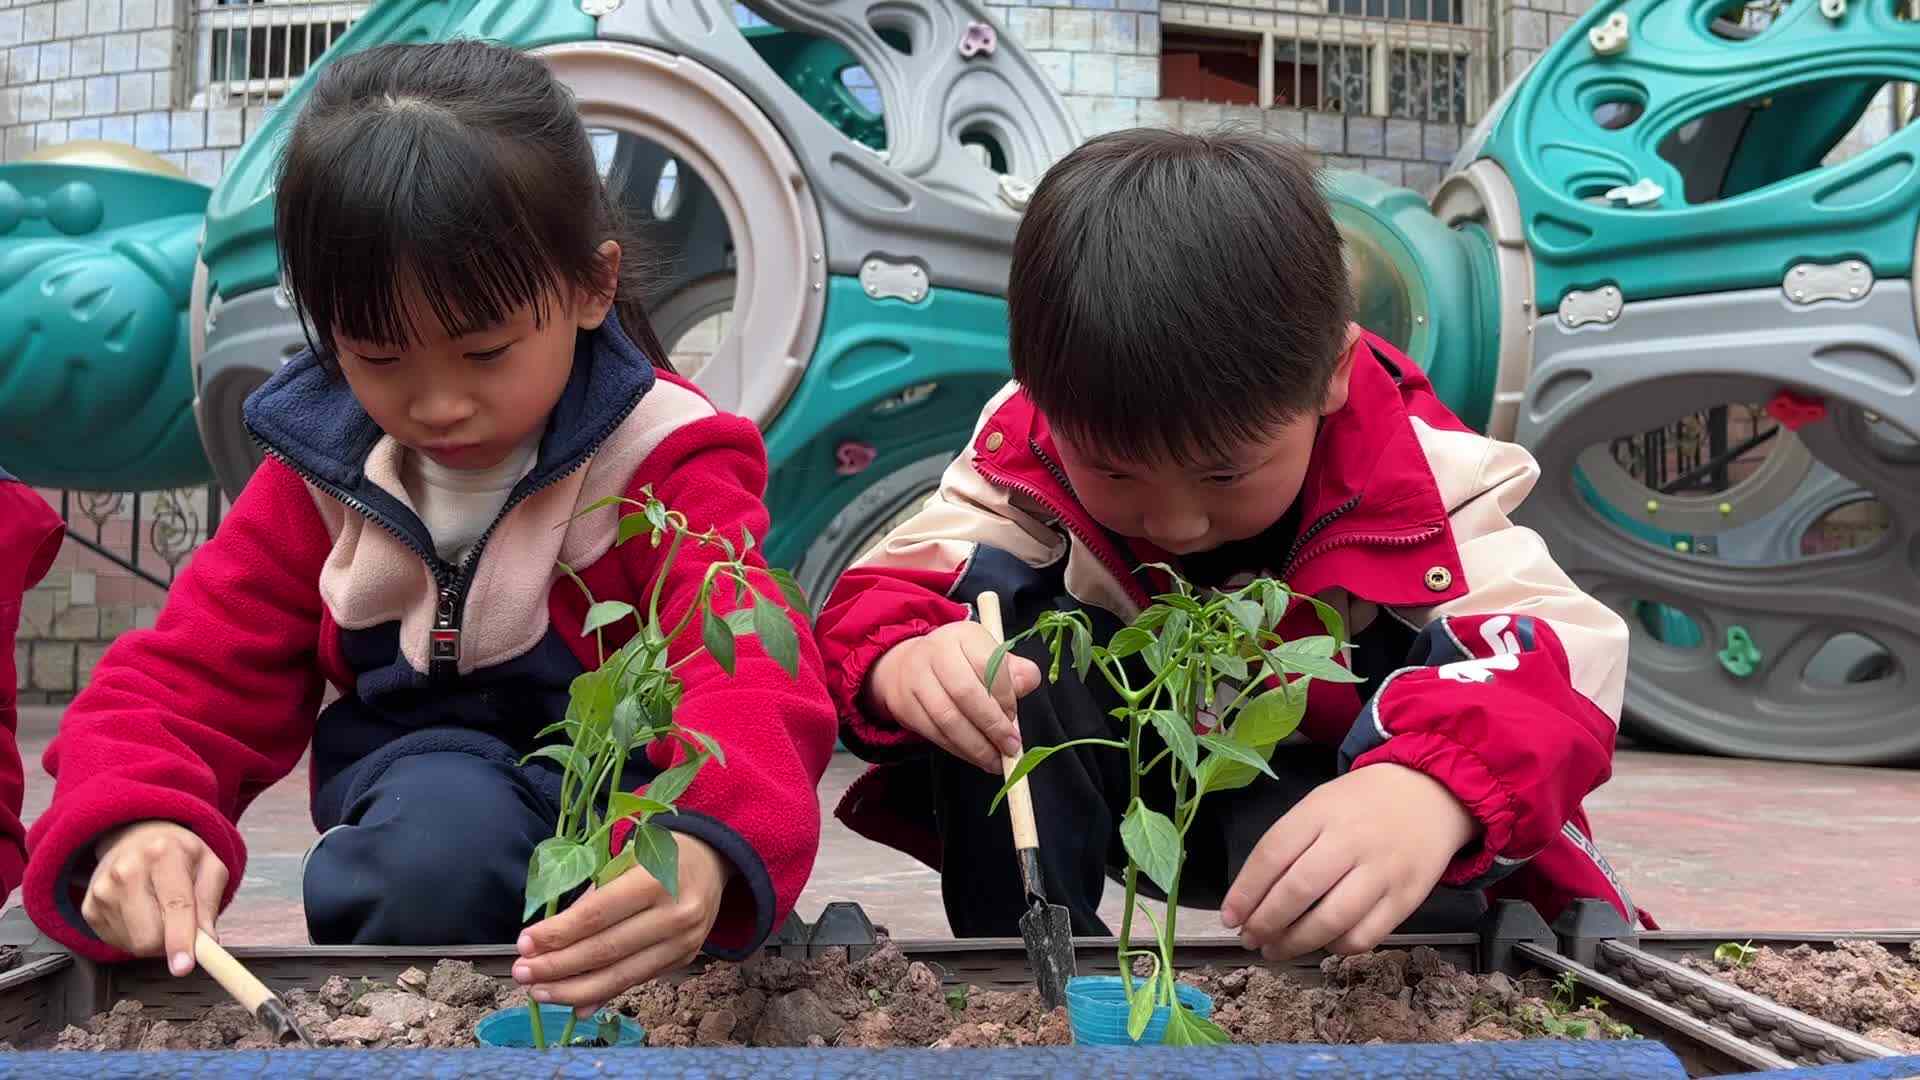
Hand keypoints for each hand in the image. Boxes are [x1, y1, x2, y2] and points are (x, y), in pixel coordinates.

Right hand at [82, 821, 227, 976]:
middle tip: (181, 925)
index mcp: (164, 854)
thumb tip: (206, 942)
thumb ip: (210, 903)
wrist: (135, 837)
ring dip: (154, 940)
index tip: (183, 966)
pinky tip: (140, 913)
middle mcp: (127, 870)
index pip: (175, 905)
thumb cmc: (178, 854)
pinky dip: (135, 937)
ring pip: (134, 944)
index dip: (180, 940)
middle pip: (149, 935)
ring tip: (159, 911)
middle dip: (171, 942)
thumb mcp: (209, 866)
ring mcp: (102, 890)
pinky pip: (118, 943)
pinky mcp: (88, 908)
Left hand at [514, 832, 731, 1013]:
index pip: (598, 915)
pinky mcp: (684, 959)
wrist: (712, 859)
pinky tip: (574, 1002)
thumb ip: (593, 896)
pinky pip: (636, 981)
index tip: (525, 943)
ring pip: (621, 976)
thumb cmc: (659, 850)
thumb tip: (552, 940)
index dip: (558, 933)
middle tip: (522, 973)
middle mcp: (675, 915)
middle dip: (558, 966)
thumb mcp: (625, 857)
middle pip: (606, 951)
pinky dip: (602, 994)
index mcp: (657, 880)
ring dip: (574, 990)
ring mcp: (684, 942)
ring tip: (539, 992)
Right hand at [867, 620, 1040, 771]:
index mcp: (964, 635)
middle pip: (965, 693)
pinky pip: (934, 733)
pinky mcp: (905, 705)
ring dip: (976, 745)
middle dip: (993, 725)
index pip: (988, 664)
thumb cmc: (959, 663)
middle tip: (1010, 746)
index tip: (1015, 719)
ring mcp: (916, 679)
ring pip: (948, 718)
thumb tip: (1028, 683)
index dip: (1005, 697)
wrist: (907, 665)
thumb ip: (1014, 671)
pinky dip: (958, 750)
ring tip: (996, 760)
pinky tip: (976, 757)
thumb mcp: (989, 656)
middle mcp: (936, 652)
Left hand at [1220, 764, 1475, 960]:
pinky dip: (1336, 948)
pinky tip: (1321, 943)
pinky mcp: (1407, 899)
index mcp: (1321, 812)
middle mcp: (1351, 840)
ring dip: (1295, 943)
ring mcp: (1382, 871)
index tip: (1230, 917)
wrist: (1430, 794)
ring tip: (1275, 949)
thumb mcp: (1319, 804)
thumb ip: (1288, 843)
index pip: (1272, 854)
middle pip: (1298, 890)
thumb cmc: (1361, 804)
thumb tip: (1251, 897)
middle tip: (1249, 938)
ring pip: (1331, 920)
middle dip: (1266, 922)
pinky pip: (1365, 936)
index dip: (1245, 891)